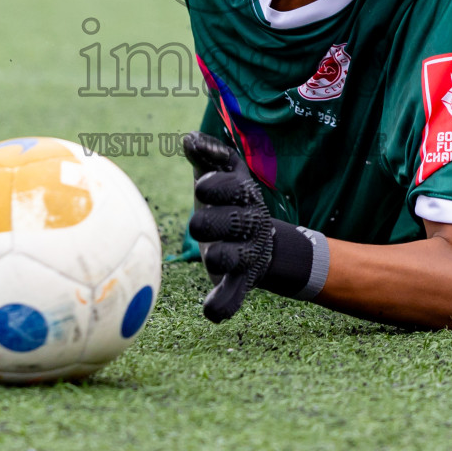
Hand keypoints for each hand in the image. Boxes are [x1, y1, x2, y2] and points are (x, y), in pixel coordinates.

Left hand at [184, 132, 273, 322]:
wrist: (262, 243)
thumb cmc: (229, 202)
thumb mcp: (223, 176)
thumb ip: (207, 155)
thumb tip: (189, 138)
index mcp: (244, 195)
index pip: (233, 187)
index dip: (215, 187)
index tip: (200, 188)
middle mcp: (250, 224)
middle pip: (230, 223)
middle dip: (210, 222)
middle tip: (197, 224)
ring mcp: (246, 254)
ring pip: (230, 258)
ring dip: (218, 258)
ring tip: (210, 257)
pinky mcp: (240, 280)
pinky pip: (233, 295)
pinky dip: (224, 305)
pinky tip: (212, 312)